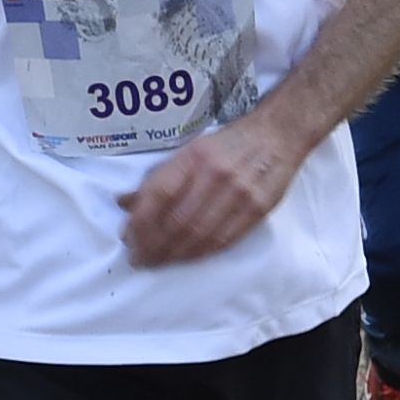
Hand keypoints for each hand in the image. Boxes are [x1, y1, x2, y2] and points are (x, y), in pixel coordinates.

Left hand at [119, 121, 301, 266]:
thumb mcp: (190, 151)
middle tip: (140, 259)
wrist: (276, 136)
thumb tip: (123, 202)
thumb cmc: (227, 144)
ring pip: (199, 235)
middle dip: (154, 245)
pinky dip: (200, 253)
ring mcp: (240, 193)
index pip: (160, 194)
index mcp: (194, 156)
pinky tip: (185, 258)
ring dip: (174, 254)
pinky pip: (224, 240)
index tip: (129, 239)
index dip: (141, 222)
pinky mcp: (257, 209)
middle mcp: (216, 175)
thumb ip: (158, 178)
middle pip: (178, 220)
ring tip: (158, 262)